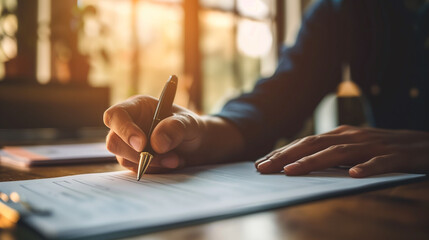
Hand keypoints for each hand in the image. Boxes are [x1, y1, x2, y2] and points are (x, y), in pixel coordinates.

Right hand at [103, 95, 204, 172]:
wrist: (197, 146)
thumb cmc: (190, 127)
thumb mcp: (189, 123)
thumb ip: (175, 128)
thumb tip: (156, 144)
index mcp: (136, 107)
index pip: (115, 115)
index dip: (123, 130)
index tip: (142, 144)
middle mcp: (128, 125)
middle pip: (114, 142)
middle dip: (137, 154)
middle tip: (161, 156)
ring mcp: (129, 145)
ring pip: (125, 159)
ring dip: (151, 163)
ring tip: (175, 159)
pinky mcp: (134, 160)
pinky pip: (136, 170)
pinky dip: (155, 169)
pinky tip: (172, 162)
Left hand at [255, 125, 428, 176]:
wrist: (423, 144)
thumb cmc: (382, 147)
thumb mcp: (352, 147)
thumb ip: (329, 152)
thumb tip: (299, 163)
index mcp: (341, 134)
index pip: (305, 142)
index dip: (282, 152)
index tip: (260, 164)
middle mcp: (352, 136)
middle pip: (314, 145)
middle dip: (286, 156)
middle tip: (263, 169)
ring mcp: (372, 145)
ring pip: (339, 153)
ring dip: (313, 162)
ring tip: (291, 171)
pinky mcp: (394, 157)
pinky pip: (379, 163)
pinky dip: (365, 168)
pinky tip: (353, 175)